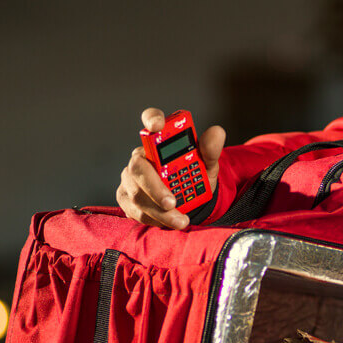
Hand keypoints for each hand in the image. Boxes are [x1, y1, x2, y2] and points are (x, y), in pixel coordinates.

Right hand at [116, 107, 225, 228]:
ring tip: (181, 221)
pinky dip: (155, 219)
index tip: (157, 126)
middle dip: (155, 187)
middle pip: (139, 167)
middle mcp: (141, 156)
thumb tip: (216, 132)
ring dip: (160, 211)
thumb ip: (210, 150)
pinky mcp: (126, 198)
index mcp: (160, 141)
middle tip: (172, 202)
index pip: (151, 120)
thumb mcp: (207, 165)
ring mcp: (130, 178)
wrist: (192, 201)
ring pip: (138, 194)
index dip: (151, 120)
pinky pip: (135, 210)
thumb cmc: (195, 176)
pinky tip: (170, 223)